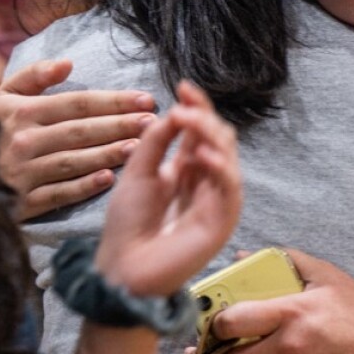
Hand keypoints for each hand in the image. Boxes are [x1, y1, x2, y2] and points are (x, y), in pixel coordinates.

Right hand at [0, 59, 156, 218]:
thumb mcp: (4, 95)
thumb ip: (34, 76)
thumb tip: (68, 64)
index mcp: (22, 111)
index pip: (77, 103)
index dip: (113, 101)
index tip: (145, 99)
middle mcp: (24, 140)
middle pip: (81, 131)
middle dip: (120, 125)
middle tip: (153, 122)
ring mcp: (24, 172)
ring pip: (74, 161)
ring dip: (108, 154)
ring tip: (139, 148)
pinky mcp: (23, 201)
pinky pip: (58, 193)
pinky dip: (83, 187)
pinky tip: (108, 180)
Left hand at [93, 81, 239, 297]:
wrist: (123, 267)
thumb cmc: (127, 224)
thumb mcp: (137, 172)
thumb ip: (155, 142)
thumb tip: (174, 111)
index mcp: (185, 169)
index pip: (199, 131)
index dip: (195, 108)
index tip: (183, 86)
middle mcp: (204, 181)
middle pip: (218, 139)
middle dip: (203, 117)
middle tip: (183, 107)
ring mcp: (215, 200)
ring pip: (226, 157)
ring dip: (210, 134)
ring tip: (188, 121)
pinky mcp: (221, 221)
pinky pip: (230, 188)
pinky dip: (221, 167)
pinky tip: (203, 153)